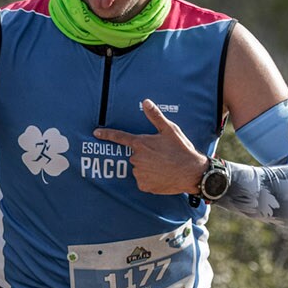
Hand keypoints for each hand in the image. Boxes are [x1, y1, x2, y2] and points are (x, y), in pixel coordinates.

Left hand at [92, 99, 207, 195]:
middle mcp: (136, 159)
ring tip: (163, 165)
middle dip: (144, 154)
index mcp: (141, 143)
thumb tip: (145, 101)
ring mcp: (139, 173)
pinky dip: (149, 179)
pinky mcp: (143, 185)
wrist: (191, 172)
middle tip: (161, 155)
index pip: (120, 137)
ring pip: (138, 168)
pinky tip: (161, 175)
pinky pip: (142, 180)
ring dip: (147, 167)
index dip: (107, 134)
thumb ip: (155, 116)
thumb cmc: (181, 149)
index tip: (96, 132)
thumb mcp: (170, 130)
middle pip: (134, 155)